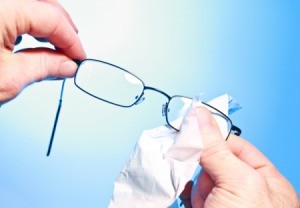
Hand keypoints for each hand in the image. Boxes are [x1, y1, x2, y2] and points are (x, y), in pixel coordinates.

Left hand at [0, 0, 85, 103]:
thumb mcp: (7, 78)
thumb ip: (43, 67)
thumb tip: (68, 65)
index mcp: (2, 9)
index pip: (51, 19)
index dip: (72, 40)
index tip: (80, 58)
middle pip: (45, 5)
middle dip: (64, 29)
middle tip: (73, 53)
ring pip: (32, 6)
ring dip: (48, 26)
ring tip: (57, 49)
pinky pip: (16, 10)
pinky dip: (30, 24)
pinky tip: (33, 40)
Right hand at [180, 107, 298, 207]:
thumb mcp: (238, 183)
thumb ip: (217, 149)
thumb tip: (200, 115)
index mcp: (265, 180)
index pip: (236, 145)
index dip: (214, 138)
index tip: (192, 129)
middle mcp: (244, 189)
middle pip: (215, 160)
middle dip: (204, 166)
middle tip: (202, 173)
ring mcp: (223, 201)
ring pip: (200, 176)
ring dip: (194, 182)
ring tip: (202, 199)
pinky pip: (190, 191)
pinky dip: (184, 189)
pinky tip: (189, 197)